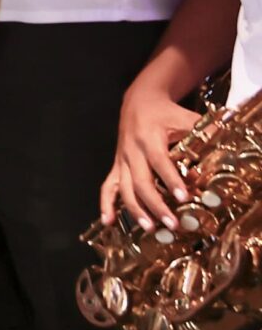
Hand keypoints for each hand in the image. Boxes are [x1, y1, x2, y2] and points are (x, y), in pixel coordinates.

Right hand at [100, 80, 202, 229]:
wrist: (139, 102)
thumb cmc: (166, 113)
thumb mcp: (186, 118)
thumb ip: (204, 135)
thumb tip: (222, 153)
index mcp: (148, 137)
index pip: (159, 161)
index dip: (170, 179)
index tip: (183, 197)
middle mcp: (132, 151)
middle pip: (140, 181)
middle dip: (156, 204)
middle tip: (172, 223)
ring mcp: (122, 160)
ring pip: (124, 188)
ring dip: (136, 210)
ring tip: (151, 228)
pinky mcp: (117, 166)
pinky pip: (108, 187)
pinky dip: (106, 204)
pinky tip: (108, 222)